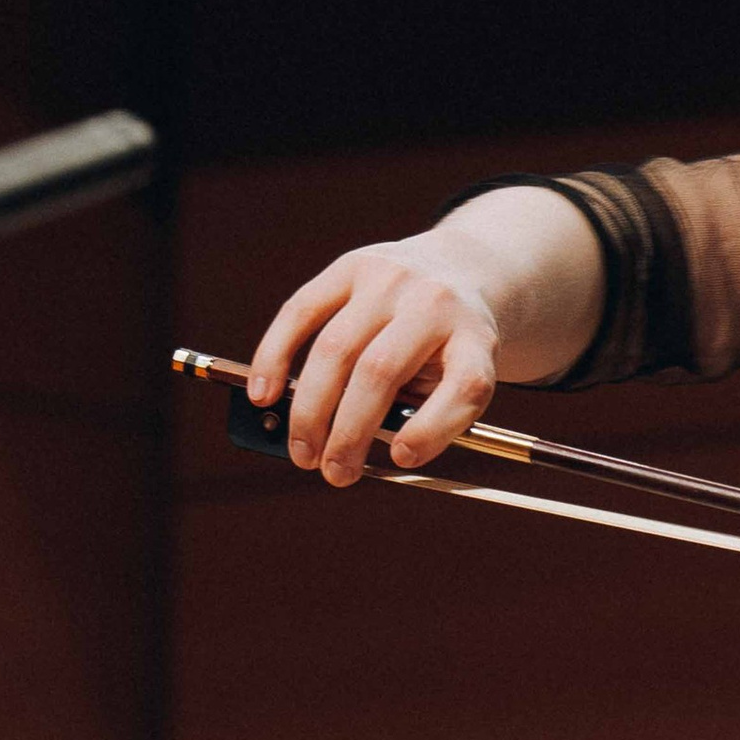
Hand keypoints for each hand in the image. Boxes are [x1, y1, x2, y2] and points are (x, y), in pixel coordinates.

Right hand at [248, 236, 501, 487]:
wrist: (458, 271)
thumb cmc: (450, 346)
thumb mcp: (458, 379)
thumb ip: (422, 411)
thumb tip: (354, 443)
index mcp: (476, 339)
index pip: (463, 385)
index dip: (432, 428)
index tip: (401, 458)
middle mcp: (434, 303)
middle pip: (380, 371)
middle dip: (348, 432)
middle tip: (333, 473)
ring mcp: (390, 279)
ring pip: (334, 348)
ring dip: (310, 409)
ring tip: (302, 450)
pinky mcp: (351, 266)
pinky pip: (300, 312)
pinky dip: (275, 356)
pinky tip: (263, 394)